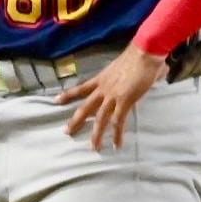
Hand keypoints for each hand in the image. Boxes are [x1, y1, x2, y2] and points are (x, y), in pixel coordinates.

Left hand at [56, 44, 170, 149]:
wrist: (144, 53)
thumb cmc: (138, 55)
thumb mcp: (123, 66)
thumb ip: (124, 75)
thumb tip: (134, 78)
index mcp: (101, 78)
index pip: (81, 88)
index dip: (68, 95)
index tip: (56, 101)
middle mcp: (103, 89)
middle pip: (85, 107)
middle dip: (75, 121)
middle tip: (66, 132)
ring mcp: (112, 96)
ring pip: (100, 119)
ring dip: (96, 134)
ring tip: (93, 148)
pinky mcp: (124, 101)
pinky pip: (118, 121)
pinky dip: (117, 134)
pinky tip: (116, 145)